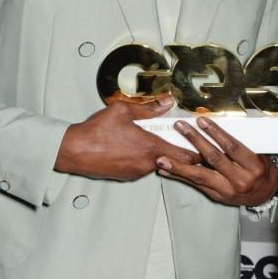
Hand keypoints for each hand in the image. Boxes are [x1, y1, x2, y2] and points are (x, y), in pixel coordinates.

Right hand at [54, 97, 193, 180]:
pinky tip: (138, 150)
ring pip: (159, 165)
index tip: (202, 147)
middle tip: (187, 146)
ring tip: (157, 143)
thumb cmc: (96, 131)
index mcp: (150, 147)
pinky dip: (147, 161)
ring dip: (162, 157)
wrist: (74, 151)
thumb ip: (148, 108)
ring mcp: (137, 172)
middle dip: (183, 156)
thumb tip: (166, 102)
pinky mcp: (127, 177)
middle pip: (176, 164)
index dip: (197, 153)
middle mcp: (147, 164)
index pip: (186, 156)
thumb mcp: (122, 111)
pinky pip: (144, 169)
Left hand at [156, 115, 277, 206]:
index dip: (216, 132)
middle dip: (195, 141)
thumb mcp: (258, 155)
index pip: (232, 146)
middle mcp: (240, 179)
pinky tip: (165, 171)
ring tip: (162, 158)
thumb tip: (215, 126)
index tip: (202, 120)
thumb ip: (239, 145)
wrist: (264, 194)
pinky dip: (179, 177)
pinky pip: (195, 185)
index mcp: (253, 166)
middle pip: (214, 158)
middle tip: (180, 127)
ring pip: (200, 175)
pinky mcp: (216, 196)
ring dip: (179, 166)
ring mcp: (226, 190)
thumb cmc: (260, 170)